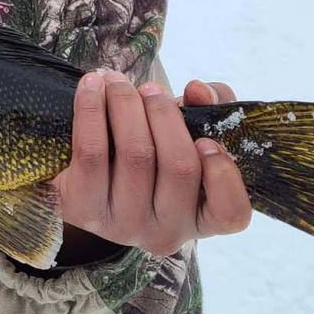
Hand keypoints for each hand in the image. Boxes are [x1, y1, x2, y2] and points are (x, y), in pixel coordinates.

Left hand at [52, 72, 251, 259]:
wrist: (86, 180)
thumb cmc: (151, 154)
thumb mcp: (186, 134)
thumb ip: (209, 107)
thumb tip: (198, 91)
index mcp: (202, 218)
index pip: (231, 213)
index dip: (223, 173)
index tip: (206, 138)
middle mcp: (166, 232)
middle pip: (178, 167)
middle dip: (164, 114)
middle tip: (149, 88)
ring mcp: (123, 226)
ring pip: (135, 155)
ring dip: (126, 104)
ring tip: (117, 81)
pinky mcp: (83, 210)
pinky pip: (91, 153)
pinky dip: (92, 110)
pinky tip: (92, 87)